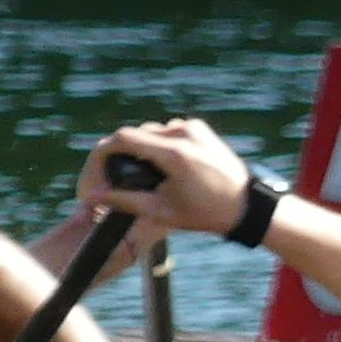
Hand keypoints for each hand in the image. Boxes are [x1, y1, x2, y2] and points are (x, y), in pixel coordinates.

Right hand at [76, 117, 252, 238]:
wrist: (249, 206)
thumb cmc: (207, 213)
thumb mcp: (162, 211)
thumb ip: (124, 200)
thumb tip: (92, 195)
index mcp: (174, 153)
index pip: (125, 137)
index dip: (105, 150)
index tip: (99, 164)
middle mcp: (184, 133)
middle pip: (137, 133)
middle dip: (123, 152)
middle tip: (117, 174)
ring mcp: (194, 128)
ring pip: (152, 131)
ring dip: (142, 148)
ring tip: (141, 173)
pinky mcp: (201, 129)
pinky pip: (169, 132)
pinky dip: (160, 144)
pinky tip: (163, 166)